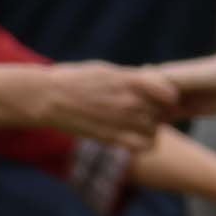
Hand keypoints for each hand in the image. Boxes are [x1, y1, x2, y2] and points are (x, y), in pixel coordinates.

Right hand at [39, 61, 179, 148]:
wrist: (47, 97)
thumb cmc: (74, 79)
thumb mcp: (106, 70)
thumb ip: (131, 78)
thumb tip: (152, 81)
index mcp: (129, 80)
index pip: (168, 92)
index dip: (167, 96)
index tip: (160, 96)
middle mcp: (130, 101)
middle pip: (162, 111)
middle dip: (156, 110)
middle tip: (138, 108)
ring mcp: (122, 121)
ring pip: (155, 129)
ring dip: (149, 126)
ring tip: (131, 122)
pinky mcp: (112, 138)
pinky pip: (145, 145)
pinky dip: (145, 143)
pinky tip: (133, 137)